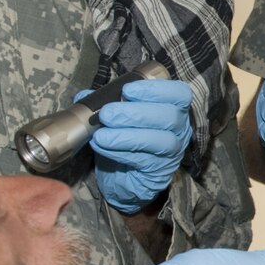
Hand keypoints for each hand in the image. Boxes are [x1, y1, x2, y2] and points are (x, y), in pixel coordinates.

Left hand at [84, 78, 192, 212]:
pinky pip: (144, 160)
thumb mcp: (116, 117)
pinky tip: (102, 147)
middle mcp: (180, 129)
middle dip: (136, 113)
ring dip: (128, 136)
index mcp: (173, 108)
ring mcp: (173, 151)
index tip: (127, 90)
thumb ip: (104, 102)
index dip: (156, 89)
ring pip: (161, 141)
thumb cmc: (123, 139)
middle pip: (170, 117)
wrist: (122, 175)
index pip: (180, 93)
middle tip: (106, 114)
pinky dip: (120, 152)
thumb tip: (85, 96)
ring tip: (100, 135)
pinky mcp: (160, 171)